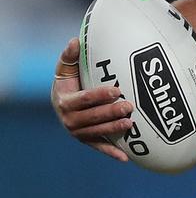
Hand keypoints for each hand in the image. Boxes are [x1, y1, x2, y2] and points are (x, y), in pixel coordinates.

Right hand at [51, 38, 133, 161]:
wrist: (62, 101)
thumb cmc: (69, 80)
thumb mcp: (66, 67)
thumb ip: (70, 55)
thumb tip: (76, 40)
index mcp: (65, 101)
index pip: (84, 99)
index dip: (100, 95)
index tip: (116, 90)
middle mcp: (69, 119)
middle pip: (92, 117)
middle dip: (110, 112)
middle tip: (129, 106)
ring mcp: (78, 132)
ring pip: (97, 132)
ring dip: (113, 130)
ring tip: (130, 124)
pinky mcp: (87, 140)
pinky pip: (99, 147)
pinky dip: (111, 153)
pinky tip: (126, 157)